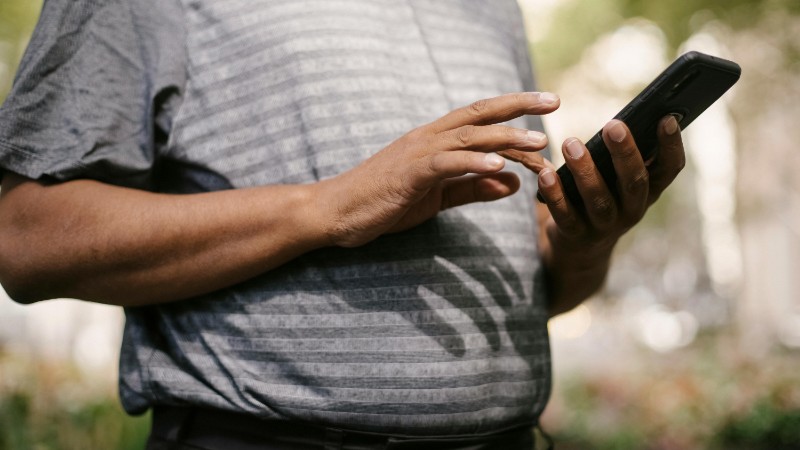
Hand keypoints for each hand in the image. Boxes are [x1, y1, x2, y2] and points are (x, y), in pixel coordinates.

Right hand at [315, 92, 559, 247]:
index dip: (514, 113)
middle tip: (554, 102)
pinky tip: (500, 166)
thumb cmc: (383, 202)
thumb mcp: (437, 197)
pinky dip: (473, 163)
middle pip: (479, 116)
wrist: (336, 212)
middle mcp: (428, 138)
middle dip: (518, 107)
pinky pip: (445, 164)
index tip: (546, 110)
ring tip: (537, 141)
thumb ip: (473, 187)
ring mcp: (417, 153)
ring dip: (505, 138)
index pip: (480, 120)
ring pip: (468, 138)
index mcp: (435, 141)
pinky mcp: (408, 174)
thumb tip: (512, 182)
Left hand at [537, 115, 685, 260]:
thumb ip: (620, 157)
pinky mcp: (576, 236)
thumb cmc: (601, 196)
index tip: (666, 118)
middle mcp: (632, 210)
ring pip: (599, 200)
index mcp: (648, 192)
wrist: (580, 249)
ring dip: (586, 171)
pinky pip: (566, 215)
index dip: (671, 145)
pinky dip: (555, 194)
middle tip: (613, 126)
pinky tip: (545, 174)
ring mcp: (605, 226)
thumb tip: (618, 121)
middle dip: (625, 153)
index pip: (670, 169)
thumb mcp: (616, 180)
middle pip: (635, 182)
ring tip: (570, 143)